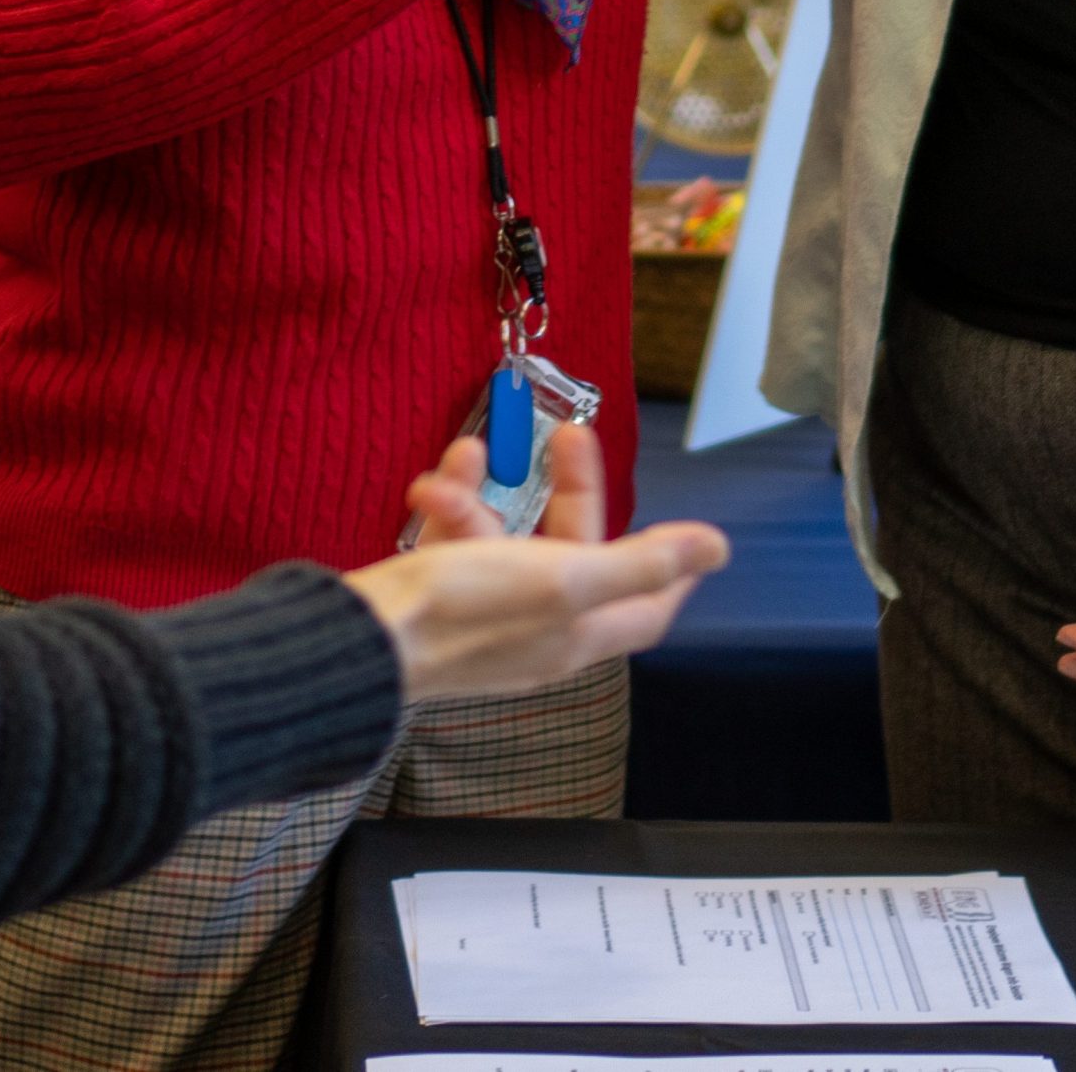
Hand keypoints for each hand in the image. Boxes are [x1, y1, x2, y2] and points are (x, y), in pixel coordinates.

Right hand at [345, 423, 726, 700]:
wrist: (357, 641)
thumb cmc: (462, 613)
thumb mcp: (566, 577)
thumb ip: (642, 562)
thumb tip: (717, 549)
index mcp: (576, 633)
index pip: (645, 609)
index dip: (670, 571)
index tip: (679, 529)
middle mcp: (536, 629)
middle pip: (578, 553)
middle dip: (572, 490)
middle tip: (567, 434)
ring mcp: (486, 614)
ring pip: (510, 536)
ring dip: (490, 490)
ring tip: (467, 457)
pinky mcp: (440, 597)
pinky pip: (459, 540)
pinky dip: (453, 502)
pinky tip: (437, 480)